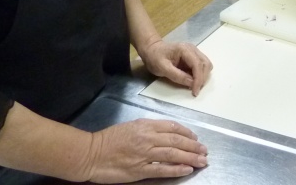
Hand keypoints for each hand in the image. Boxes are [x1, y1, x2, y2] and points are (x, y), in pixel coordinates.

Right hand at [84, 118, 207, 182]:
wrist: (90, 153)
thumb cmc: (108, 139)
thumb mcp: (131, 127)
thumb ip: (149, 129)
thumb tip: (166, 133)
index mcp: (146, 125)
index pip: (173, 127)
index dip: (187, 133)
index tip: (195, 138)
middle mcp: (148, 138)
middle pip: (177, 141)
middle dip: (193, 146)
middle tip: (204, 150)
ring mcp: (144, 154)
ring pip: (174, 154)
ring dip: (190, 157)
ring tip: (202, 160)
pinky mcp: (140, 170)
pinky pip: (163, 169)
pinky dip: (177, 169)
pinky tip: (187, 169)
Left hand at [140, 40, 212, 96]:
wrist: (152, 49)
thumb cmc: (155, 57)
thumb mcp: (162, 68)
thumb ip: (177, 75)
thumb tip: (191, 83)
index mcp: (185, 49)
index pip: (197, 64)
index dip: (198, 79)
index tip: (195, 91)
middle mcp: (193, 49)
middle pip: (205, 64)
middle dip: (202, 78)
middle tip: (194, 90)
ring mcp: (194, 52)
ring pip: (206, 65)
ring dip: (203, 77)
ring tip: (194, 86)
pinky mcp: (193, 57)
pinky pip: (202, 66)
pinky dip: (200, 74)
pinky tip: (193, 80)